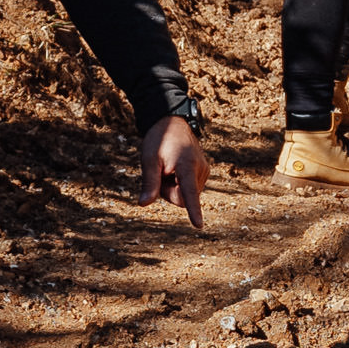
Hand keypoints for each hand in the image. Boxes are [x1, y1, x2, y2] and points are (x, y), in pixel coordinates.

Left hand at [143, 114, 205, 233]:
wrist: (172, 122)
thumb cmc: (159, 140)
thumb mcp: (149, 160)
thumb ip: (149, 183)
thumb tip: (143, 204)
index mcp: (187, 166)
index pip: (189, 194)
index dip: (193, 211)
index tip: (198, 225)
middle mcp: (200, 169)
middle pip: (182, 199)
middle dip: (169, 192)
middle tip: (161, 172)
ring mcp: (204, 171)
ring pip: (186, 195)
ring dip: (174, 187)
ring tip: (169, 167)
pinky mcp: (204, 171)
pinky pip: (189, 188)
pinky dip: (180, 183)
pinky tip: (176, 168)